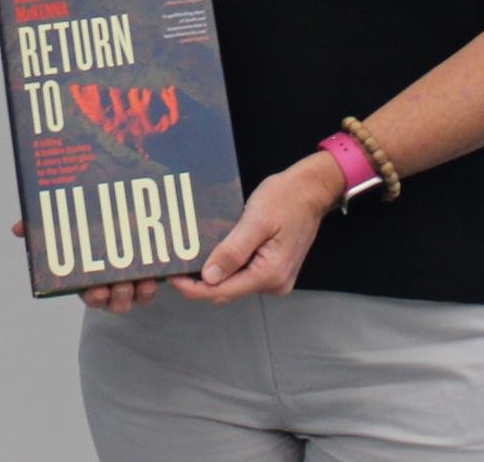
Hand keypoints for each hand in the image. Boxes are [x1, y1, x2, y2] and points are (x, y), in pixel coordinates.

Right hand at [10, 219, 162, 312]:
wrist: (130, 200)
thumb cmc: (91, 215)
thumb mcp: (66, 218)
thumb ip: (39, 224)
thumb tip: (15, 228)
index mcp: (88, 271)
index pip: (86, 291)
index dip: (92, 295)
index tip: (96, 290)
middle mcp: (110, 278)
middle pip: (112, 300)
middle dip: (116, 297)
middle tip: (120, 285)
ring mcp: (133, 276)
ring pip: (135, 297)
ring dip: (138, 294)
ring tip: (142, 282)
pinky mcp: (154, 270)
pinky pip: (154, 286)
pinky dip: (156, 285)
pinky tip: (159, 277)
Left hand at [170, 154, 343, 304]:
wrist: (312, 190)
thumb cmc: (286, 198)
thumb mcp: (256, 220)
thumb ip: (233, 251)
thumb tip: (209, 277)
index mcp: (270, 274)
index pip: (222, 291)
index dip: (193, 288)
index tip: (172, 277)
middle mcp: (274, 283)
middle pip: (227, 291)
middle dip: (200, 282)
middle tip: (176, 265)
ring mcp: (276, 279)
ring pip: (235, 283)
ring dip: (213, 273)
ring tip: (191, 256)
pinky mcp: (274, 270)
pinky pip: (244, 274)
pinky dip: (227, 267)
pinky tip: (214, 253)